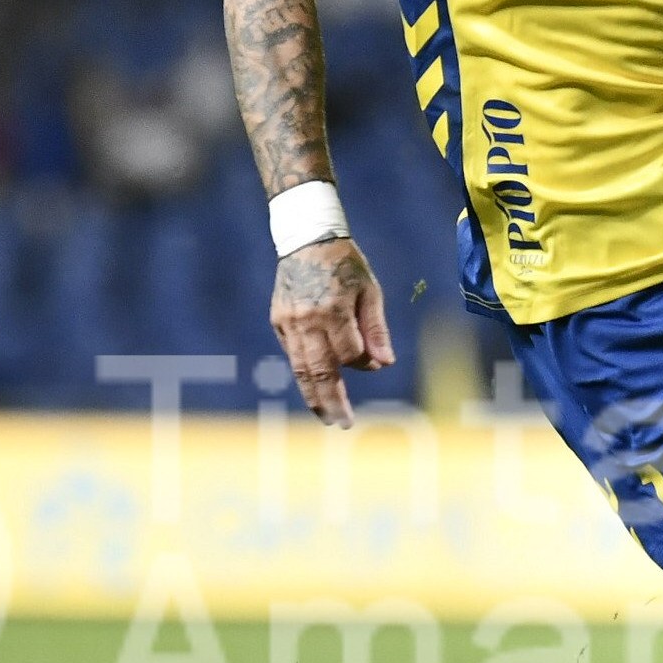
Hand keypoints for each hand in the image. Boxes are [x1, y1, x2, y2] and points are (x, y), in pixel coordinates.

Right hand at [270, 237, 394, 427]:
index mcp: (334, 310)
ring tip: (326, 418)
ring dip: (314, 397)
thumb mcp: (369, 289)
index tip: (373, 362)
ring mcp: (289, 322)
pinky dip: (304, 374)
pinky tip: (314, 389)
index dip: (364, 362)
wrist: (305, 238)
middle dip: (333, 401)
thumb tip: (383, 363)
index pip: (350, 353)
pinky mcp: (278, 321)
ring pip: (301, 369)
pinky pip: (292, 354)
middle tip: (344, 424)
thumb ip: (376, 328)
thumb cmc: (344, 264)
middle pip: (321, 371)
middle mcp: (308, 319)